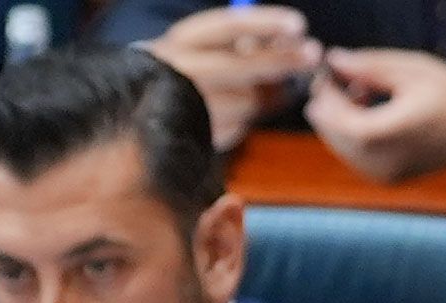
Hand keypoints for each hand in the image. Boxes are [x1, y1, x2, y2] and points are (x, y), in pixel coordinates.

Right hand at [144, 5, 320, 148]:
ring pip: (244, 102)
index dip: (266, 24)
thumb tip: (290, 41)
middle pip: (240, 67)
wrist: (133, 109)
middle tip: (312, 56)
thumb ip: (243, 42)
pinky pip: (235, 129)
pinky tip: (239, 114)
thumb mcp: (207, 45)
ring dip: (268, 98)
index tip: (299, 26)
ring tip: (280, 92)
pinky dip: (245, 122)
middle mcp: (177, 70)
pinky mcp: (189, 134)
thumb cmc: (185, 69)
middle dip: (281, 62)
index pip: (229, 26)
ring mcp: (181, 105)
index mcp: (183, 40)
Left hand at [304, 49, 445, 182]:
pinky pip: (355, 157)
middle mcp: (389, 160)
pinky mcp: (385, 180)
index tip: (324, 79)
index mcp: (400, 132)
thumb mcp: (413, 70)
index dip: (329, 101)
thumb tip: (334, 60)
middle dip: (328, 110)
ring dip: (338, 122)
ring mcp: (385, 175)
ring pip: (343, 148)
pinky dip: (351, 135)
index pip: (347, 123)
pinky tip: (366, 113)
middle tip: (330, 84)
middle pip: (339, 137)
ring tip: (358, 94)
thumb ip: (370, 67)